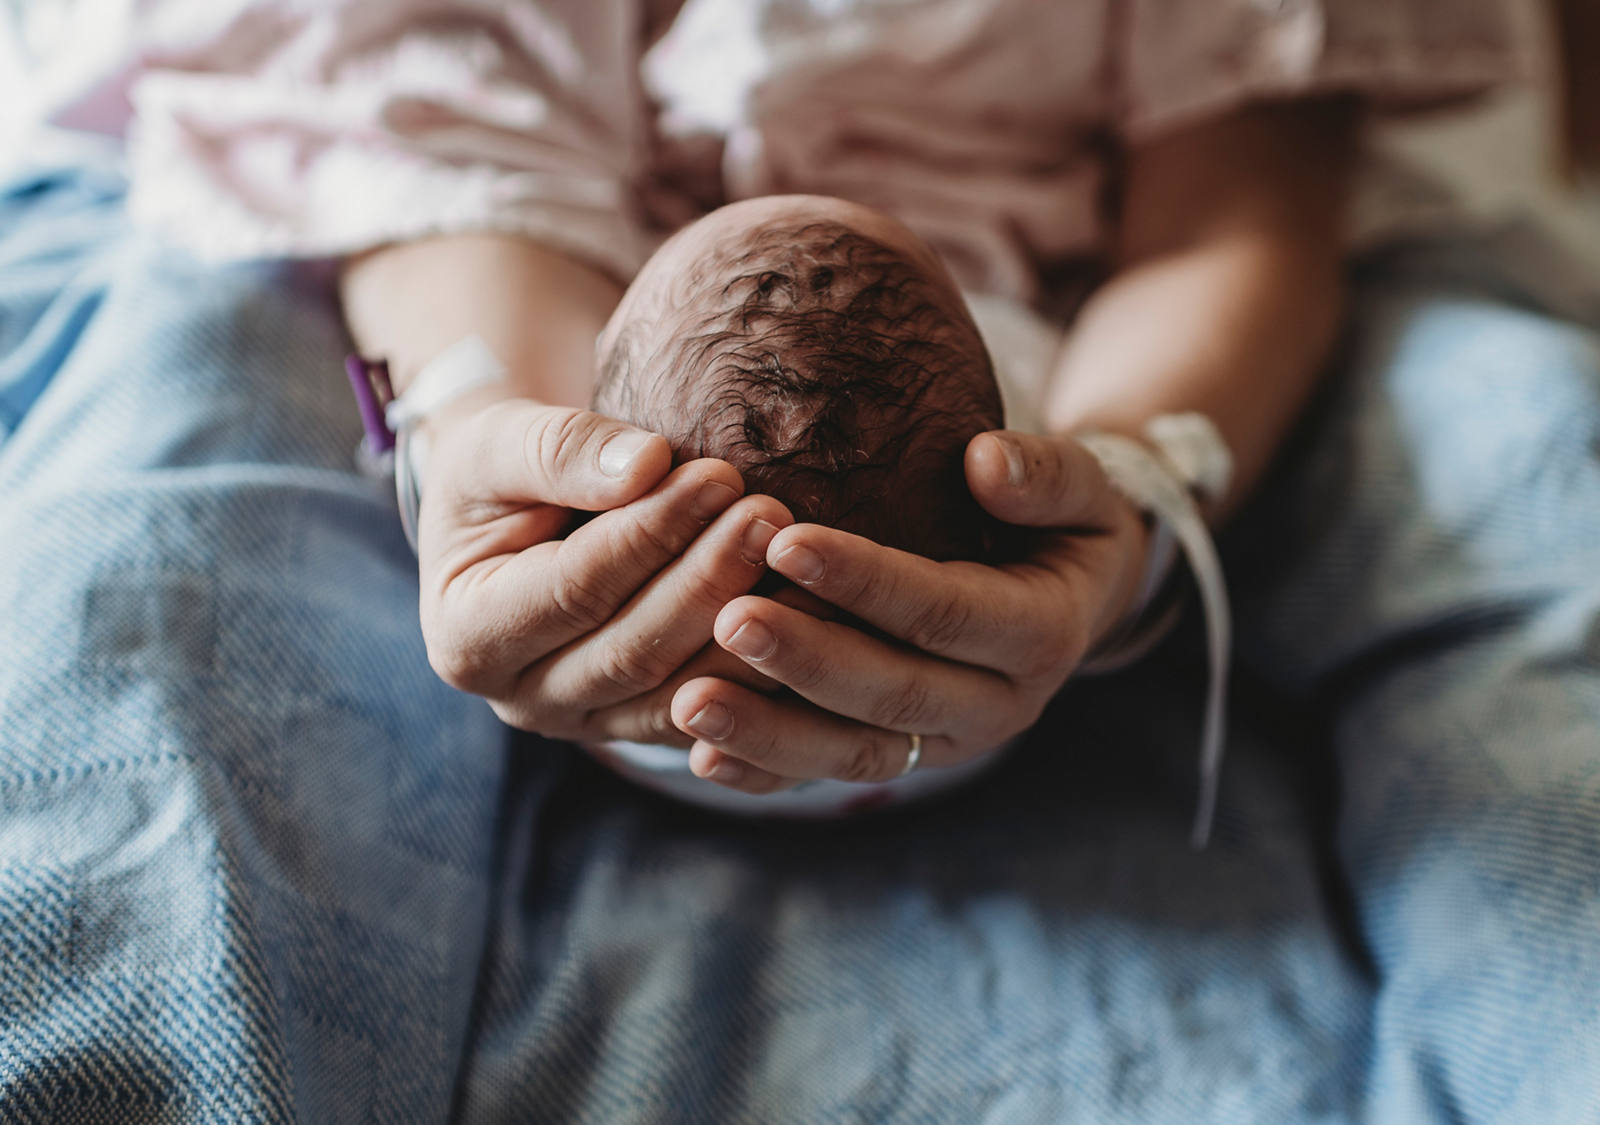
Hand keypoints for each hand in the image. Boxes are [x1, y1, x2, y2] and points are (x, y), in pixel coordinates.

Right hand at [416, 399, 794, 744]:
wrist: (518, 511)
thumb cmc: (502, 468)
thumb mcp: (502, 443)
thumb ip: (560, 449)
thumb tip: (645, 466)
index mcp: (468, 636)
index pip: (573, 589)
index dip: (650, 534)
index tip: (720, 475)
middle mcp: (521, 698)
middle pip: (633, 651)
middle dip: (709, 581)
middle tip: (773, 513)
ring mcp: (584, 725)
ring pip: (681, 694)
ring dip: (749, 630)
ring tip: (802, 556)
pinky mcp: (641, 727)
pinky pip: (714, 714)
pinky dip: (764, 669)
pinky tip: (814, 612)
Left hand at [667, 430, 1150, 791]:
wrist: (1072, 596)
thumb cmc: (1063, 521)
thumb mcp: (1083, 488)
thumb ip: (1047, 474)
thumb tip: (985, 461)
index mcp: (1042, 635)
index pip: (945, 611)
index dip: (868, 581)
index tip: (786, 541)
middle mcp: (996, 706)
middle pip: (893, 693)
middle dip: (805, 661)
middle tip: (726, 618)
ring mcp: (946, 743)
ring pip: (853, 752)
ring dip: (769, 732)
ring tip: (687, 701)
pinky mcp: (903, 760)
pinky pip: (829, 773)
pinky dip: (766, 772)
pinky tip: (701, 755)